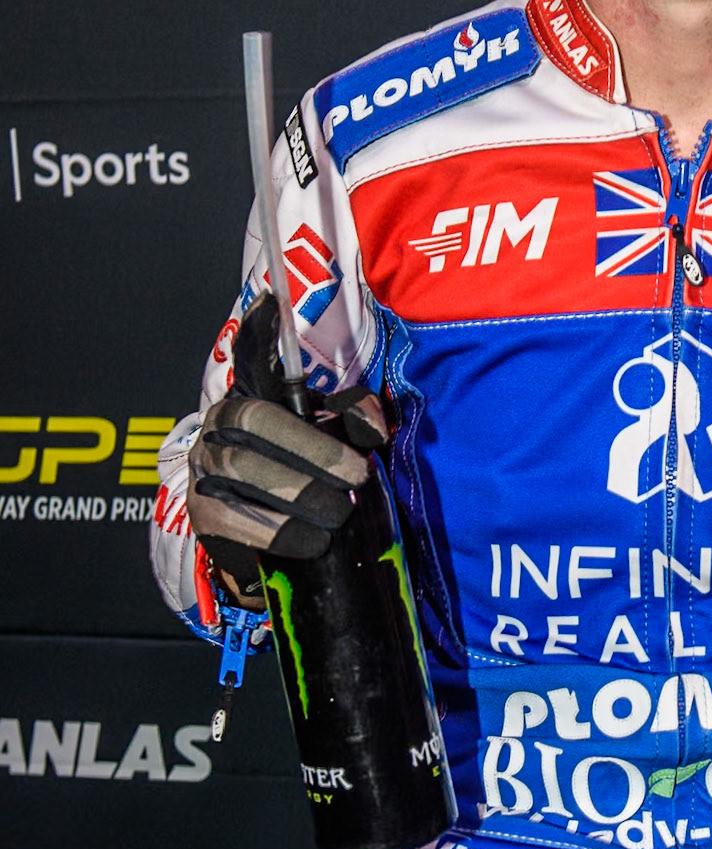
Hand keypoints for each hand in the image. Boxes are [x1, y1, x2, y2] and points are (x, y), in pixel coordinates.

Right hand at [187, 295, 386, 588]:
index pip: (253, 364)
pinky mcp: (202, 517)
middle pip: (255, 427)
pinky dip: (276, 532)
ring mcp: (204, 471)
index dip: (259, 332)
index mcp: (248, 402)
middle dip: (312, 454)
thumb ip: (357, 421)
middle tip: (356, 478)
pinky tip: (310, 541)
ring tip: (339, 514)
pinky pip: (234, 521)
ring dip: (298, 495)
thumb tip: (373, 424)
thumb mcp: (336, 443)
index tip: (272, 302)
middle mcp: (217, 429)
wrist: (273, 546)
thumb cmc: (308, 481)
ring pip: (243, 472)